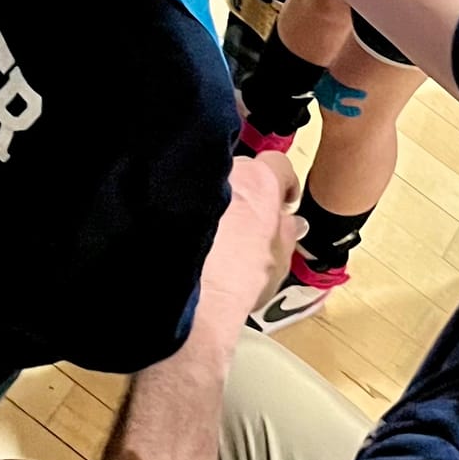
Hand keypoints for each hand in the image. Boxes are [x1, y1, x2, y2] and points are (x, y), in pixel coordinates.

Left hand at [199, 152, 301, 325]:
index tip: (285, 199)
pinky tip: (199, 240)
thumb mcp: (281, 260)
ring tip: (223, 234)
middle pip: (245, 173)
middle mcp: (227, 175)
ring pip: (215, 186)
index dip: (285, 183)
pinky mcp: (169, 202)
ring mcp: (195, 185)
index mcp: (260, 181)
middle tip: (253, 221)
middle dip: (249, 194)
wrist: (195, 295)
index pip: (279, 164)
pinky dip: (195, 215)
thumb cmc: (238, 278)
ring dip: (221, 204)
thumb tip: (289, 223)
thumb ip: (288, 233)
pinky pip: (189, 202)